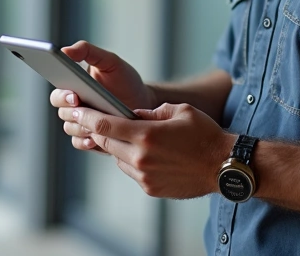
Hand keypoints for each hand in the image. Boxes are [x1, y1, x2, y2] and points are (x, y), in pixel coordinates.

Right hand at [49, 41, 153, 150]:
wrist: (145, 102)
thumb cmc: (124, 79)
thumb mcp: (109, 61)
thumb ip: (87, 51)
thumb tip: (63, 50)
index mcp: (74, 87)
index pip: (58, 93)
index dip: (61, 96)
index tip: (74, 95)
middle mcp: (74, 106)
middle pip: (62, 112)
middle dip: (71, 111)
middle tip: (83, 108)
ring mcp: (83, 123)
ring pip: (70, 128)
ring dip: (80, 126)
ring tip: (93, 125)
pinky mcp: (92, 138)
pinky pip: (80, 143)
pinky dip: (85, 141)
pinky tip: (95, 138)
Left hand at [64, 102, 235, 198]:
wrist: (224, 166)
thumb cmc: (205, 135)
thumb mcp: (180, 111)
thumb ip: (153, 112)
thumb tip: (134, 114)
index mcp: (147, 135)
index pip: (105, 125)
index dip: (86, 116)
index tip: (75, 110)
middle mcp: (141, 157)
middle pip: (106, 141)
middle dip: (98, 130)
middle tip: (94, 120)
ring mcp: (144, 176)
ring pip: (118, 157)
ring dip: (119, 146)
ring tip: (134, 137)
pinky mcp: (150, 188)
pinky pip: (131, 171)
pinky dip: (132, 161)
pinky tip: (148, 154)